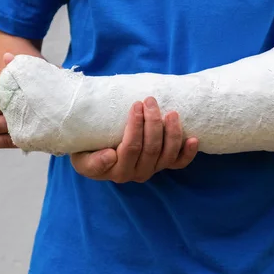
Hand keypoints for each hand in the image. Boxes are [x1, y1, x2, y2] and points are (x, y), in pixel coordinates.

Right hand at [70, 97, 198, 182]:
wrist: (95, 154)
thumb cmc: (88, 152)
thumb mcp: (80, 158)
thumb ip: (92, 162)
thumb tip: (110, 156)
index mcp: (117, 171)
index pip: (131, 148)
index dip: (136, 126)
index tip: (135, 105)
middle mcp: (137, 173)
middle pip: (151, 148)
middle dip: (153, 122)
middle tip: (150, 100)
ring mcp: (153, 169)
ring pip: (167, 154)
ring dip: (172, 132)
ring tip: (171, 112)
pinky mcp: (164, 165)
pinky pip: (179, 163)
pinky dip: (188, 153)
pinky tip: (193, 139)